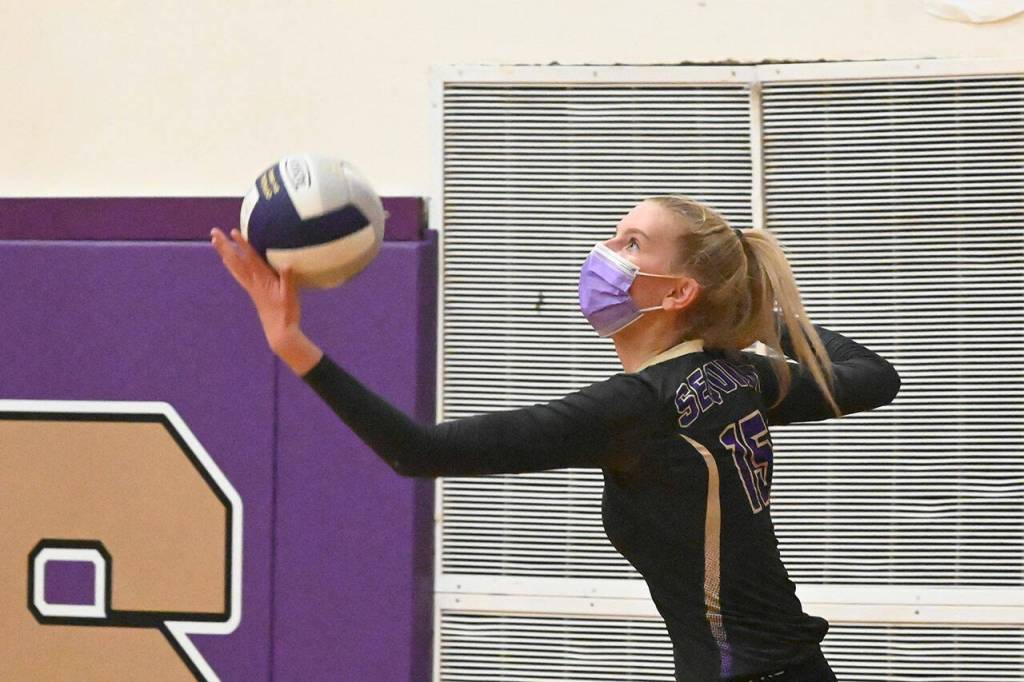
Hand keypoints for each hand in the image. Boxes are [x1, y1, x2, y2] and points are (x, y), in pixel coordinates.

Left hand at [210, 227, 301, 352]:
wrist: (279, 332)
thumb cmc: (287, 314)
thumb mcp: (291, 296)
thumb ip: (288, 280)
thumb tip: (287, 264)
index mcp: (262, 280)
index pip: (250, 259)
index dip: (242, 244)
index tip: (233, 231)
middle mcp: (253, 282)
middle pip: (236, 261)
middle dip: (225, 245)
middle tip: (213, 232)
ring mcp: (251, 287)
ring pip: (234, 266)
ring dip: (224, 252)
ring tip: (215, 241)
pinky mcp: (252, 291)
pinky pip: (238, 275)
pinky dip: (230, 265)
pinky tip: (226, 261)